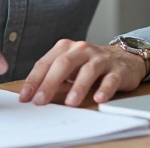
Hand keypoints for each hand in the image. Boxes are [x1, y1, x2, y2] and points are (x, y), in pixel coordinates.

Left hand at [18, 39, 146, 106]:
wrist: (124, 58)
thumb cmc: (89, 65)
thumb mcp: (69, 65)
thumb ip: (52, 75)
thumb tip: (31, 94)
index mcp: (66, 48)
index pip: (45, 63)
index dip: (34, 80)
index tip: (25, 97)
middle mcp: (82, 50)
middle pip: (63, 65)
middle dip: (50, 83)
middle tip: (41, 100)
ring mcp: (101, 59)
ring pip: (88, 71)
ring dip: (78, 87)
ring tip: (70, 102)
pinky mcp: (118, 69)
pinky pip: (110, 79)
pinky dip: (104, 89)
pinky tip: (99, 98)